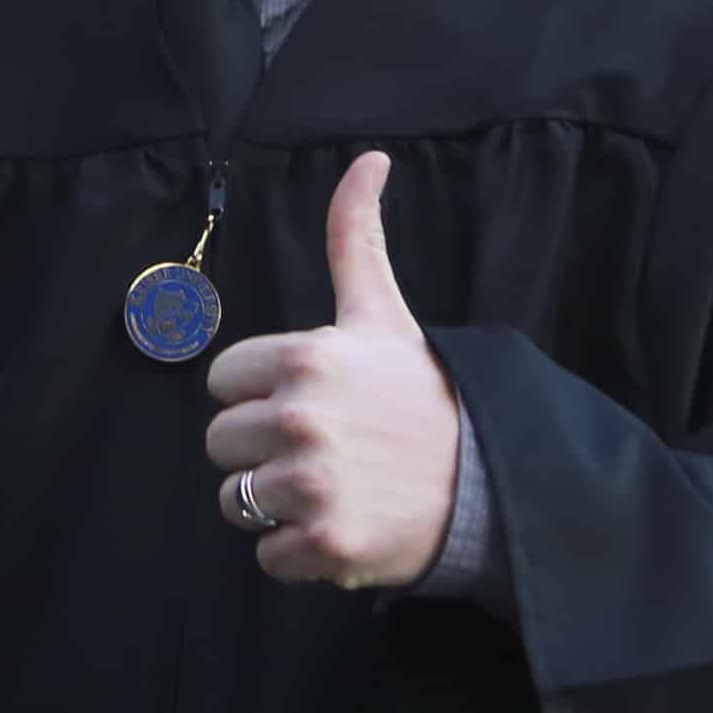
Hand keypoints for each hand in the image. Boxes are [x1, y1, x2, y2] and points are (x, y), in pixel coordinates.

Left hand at [205, 152, 458, 589]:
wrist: (491, 482)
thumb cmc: (425, 395)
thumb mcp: (384, 313)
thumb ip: (355, 237)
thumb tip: (369, 157)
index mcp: (307, 358)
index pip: (223, 382)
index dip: (259, 394)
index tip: (306, 400)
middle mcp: (302, 418)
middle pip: (222, 443)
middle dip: (261, 450)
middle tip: (321, 449)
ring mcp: (312, 484)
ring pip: (236, 501)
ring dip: (274, 504)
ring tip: (330, 488)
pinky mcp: (325, 542)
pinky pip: (267, 555)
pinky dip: (298, 552)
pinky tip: (342, 525)